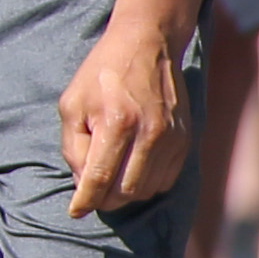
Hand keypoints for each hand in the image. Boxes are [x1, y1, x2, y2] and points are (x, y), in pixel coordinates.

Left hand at [57, 16, 193, 217]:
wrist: (146, 45)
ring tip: (109, 181)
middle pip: (127, 191)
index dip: (85, 200)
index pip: (100, 178)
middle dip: (105, 200)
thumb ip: (74, 146)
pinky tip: (131, 172)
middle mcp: (150, 134)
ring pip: (148, 189)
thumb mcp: (72, 104)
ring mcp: (173, 138)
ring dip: (126, 194)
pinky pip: (167, 179)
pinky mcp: (186, 140)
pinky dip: (147, 184)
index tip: (75, 211)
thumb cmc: (100, 74)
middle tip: (91, 194)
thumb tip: (82, 184)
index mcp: (117, 123)